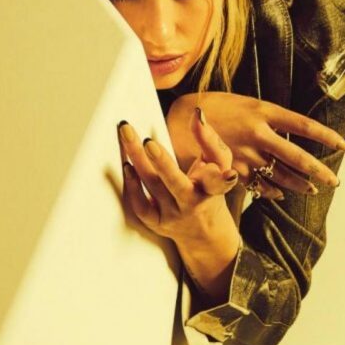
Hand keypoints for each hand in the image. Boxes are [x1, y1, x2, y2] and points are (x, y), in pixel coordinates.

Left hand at [116, 118, 239, 248]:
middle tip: (148, 142)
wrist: (203, 231)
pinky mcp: (157, 223)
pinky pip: (142, 208)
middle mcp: (193, 203)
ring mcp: (173, 215)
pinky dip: (133, 188)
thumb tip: (197, 113)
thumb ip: (209, 140)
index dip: (215, 172)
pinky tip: (127, 167)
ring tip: (127, 138)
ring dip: (139, 163)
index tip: (211, 162)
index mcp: (213, 188)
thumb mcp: (218, 165)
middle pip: (176, 184)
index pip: (217, 180)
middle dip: (162, 163)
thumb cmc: (208, 188)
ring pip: (154, 188)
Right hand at [166, 92, 344, 199]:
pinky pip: (260, 185)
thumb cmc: (215, 108)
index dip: (327, 136)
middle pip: (298, 156)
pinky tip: (281, 193)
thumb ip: (268, 119)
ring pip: (282, 175)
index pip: (304, 126)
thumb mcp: (245, 104)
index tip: (344, 145)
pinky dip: (273, 190)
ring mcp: (247, 154)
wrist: (181, 121)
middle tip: (335, 181)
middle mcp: (259, 134)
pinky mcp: (234, 170)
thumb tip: (290, 133)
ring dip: (300, 184)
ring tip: (313, 189)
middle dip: (320, 171)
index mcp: (264, 112)